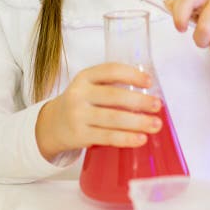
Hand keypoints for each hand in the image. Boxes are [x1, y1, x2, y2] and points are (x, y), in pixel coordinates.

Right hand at [35, 62, 162, 161]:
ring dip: (138, 122)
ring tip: (155, 124)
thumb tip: (147, 92)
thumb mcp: (88, 87)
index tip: (149, 82)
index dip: (131, 74)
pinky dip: (126, 138)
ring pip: (113, 119)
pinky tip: (140, 139)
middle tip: (157, 106)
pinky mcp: (80, 135)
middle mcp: (79, 94)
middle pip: (114, 96)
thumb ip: (111, 85)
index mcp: (85, 77)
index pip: (110, 70)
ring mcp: (78, 115)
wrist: (52, 125)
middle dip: (139, 101)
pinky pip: (107, 137)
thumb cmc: (80, 103)